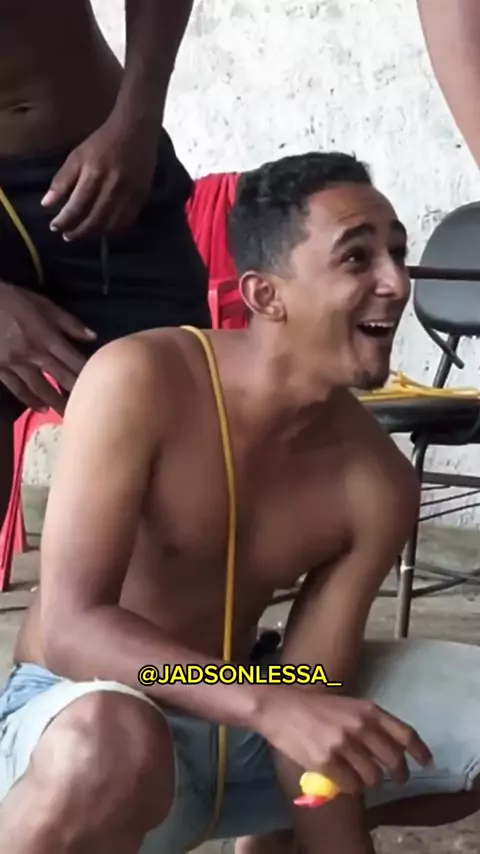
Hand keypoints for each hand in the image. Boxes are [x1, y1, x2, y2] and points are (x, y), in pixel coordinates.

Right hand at [0, 281, 95, 412]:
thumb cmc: (14, 301)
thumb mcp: (44, 305)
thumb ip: (69, 323)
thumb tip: (93, 337)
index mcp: (48, 337)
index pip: (74, 360)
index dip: (88, 374)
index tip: (101, 385)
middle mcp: (34, 353)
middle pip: (60, 377)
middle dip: (75, 393)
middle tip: (90, 408)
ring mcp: (16, 363)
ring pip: (40, 388)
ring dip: (56, 402)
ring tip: (68, 415)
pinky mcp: (1, 369)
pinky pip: (18, 389)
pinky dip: (30, 400)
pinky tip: (41, 408)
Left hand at [41, 116, 158, 240]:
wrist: (135, 131)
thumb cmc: (102, 142)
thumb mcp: (77, 157)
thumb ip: (62, 181)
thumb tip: (46, 205)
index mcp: (94, 175)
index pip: (76, 207)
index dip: (64, 221)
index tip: (55, 227)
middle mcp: (113, 188)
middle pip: (94, 220)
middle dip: (78, 232)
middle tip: (68, 236)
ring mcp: (129, 195)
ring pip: (111, 225)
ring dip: (95, 233)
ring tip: (85, 233)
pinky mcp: (141, 197)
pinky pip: (126, 221)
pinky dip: (113, 229)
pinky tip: (104, 228)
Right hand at [258, 687, 431, 794]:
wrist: (279, 707)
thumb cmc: (314, 706)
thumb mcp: (348, 706)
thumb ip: (370, 723)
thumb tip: (393, 750)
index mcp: (367, 709)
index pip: (404, 734)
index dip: (420, 751)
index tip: (427, 763)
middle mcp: (359, 726)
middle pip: (393, 760)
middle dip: (398, 774)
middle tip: (394, 779)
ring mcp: (343, 744)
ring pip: (373, 777)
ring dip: (370, 781)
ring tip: (360, 775)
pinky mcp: (326, 761)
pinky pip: (352, 786)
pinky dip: (351, 787)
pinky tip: (343, 779)